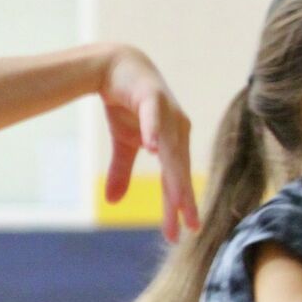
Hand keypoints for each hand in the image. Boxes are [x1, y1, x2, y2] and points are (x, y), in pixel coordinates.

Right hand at [99, 46, 199, 242]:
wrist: (116, 66)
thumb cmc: (126, 104)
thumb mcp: (123, 143)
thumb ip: (122, 172)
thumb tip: (113, 202)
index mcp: (173, 143)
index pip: (174, 181)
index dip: (175, 207)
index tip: (177, 235)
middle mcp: (177, 130)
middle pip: (179, 171)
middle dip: (183, 200)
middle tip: (189, 227)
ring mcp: (166, 113)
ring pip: (171, 150)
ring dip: (175, 175)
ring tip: (179, 200)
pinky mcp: (152, 96)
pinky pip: (153, 118)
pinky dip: (154, 133)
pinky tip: (154, 149)